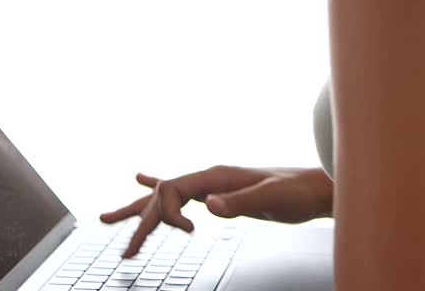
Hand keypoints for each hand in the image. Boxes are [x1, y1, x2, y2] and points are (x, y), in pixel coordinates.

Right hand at [99, 165, 332, 257]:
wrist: (316, 188)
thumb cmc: (298, 192)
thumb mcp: (271, 199)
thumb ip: (241, 202)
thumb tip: (209, 206)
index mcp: (217, 176)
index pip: (174, 188)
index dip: (168, 212)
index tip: (186, 233)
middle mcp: (211, 177)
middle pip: (163, 194)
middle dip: (139, 218)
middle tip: (124, 248)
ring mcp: (214, 184)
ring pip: (167, 194)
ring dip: (140, 208)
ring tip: (108, 218)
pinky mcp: (220, 193)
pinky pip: (182, 192)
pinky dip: (159, 189)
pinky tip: (143, 179)